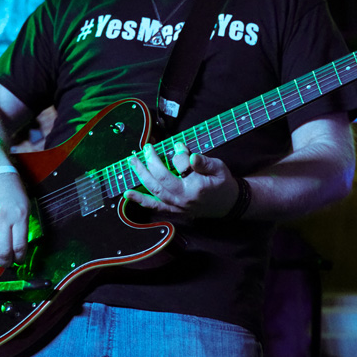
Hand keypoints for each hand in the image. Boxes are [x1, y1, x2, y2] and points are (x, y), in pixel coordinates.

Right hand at [0, 171, 29, 266]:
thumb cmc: (11, 189)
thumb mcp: (24, 206)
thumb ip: (21, 227)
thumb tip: (18, 248)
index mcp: (19, 216)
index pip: (19, 246)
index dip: (19, 258)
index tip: (19, 260)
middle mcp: (3, 220)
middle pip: (3, 252)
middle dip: (6, 262)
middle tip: (8, 262)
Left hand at [124, 142, 239, 218]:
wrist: (229, 205)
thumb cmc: (223, 184)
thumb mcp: (219, 167)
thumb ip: (202, 161)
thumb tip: (183, 151)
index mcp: (195, 186)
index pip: (180, 165)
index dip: (178, 153)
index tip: (178, 145)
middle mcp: (183, 198)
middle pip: (160, 178)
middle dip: (150, 161)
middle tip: (145, 148)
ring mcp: (177, 206)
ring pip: (154, 191)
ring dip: (141, 175)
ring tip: (132, 161)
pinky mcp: (174, 210)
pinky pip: (155, 206)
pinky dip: (140, 200)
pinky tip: (127, 194)